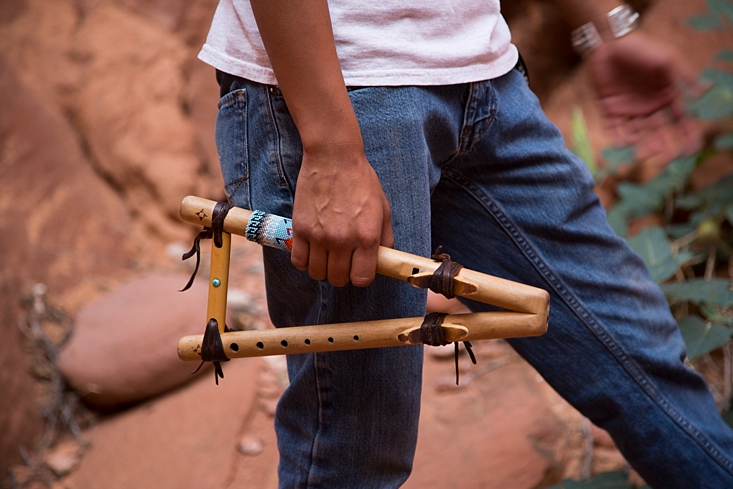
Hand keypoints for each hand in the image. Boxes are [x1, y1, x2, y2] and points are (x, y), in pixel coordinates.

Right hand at [290, 143, 393, 286]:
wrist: (334, 158)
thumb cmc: (361, 181)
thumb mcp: (383, 208)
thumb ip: (385, 238)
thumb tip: (382, 259)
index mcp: (366, 237)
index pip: (361, 279)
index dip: (361, 277)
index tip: (359, 269)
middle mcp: (342, 240)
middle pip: (338, 279)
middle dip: (342, 275)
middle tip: (343, 262)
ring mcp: (319, 236)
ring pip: (317, 273)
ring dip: (323, 269)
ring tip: (327, 256)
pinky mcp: (300, 229)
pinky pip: (298, 261)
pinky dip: (305, 261)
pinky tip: (312, 251)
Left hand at [586, 32, 701, 163]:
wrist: (609, 43)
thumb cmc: (641, 49)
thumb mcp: (667, 60)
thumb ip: (684, 77)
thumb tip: (704, 92)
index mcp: (666, 96)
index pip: (680, 121)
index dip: (687, 136)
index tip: (690, 150)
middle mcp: (649, 107)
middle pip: (659, 132)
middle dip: (663, 146)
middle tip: (664, 158)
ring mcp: (629, 110)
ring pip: (638, 134)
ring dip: (643, 144)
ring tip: (644, 152)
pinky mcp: (609, 110)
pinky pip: (614, 128)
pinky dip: (618, 137)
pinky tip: (624, 143)